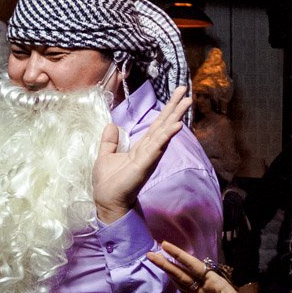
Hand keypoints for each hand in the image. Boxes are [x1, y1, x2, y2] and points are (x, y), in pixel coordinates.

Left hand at [93, 88, 189, 223]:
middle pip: (164, 125)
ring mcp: (149, 158)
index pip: (156, 125)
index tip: (176, 95)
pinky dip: (166, 136)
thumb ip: (110, 141)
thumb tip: (111, 125)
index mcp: (141, 147)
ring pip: (164, 134)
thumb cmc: (108, 183)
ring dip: (175, 117)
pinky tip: (175, 126)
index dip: (166, 110)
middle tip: (186, 90)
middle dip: (175, 107)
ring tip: (186, 103)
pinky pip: (157, 148)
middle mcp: (149, 151)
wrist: (106, 202)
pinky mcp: (144, 165)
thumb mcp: (105, 156)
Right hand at [148, 239, 265, 292]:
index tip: (165, 245)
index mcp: (216, 282)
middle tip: (151, 253)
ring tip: (155, 260)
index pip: (194, 266)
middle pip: (183, 272)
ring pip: (182, 281)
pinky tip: (168, 277)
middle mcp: (207, 286)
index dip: (179, 256)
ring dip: (169, 271)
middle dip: (168, 263)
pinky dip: (175, 285)